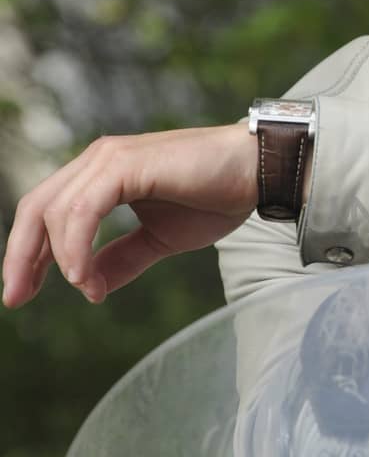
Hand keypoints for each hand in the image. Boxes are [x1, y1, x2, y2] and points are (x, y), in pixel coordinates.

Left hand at [2, 123, 258, 307]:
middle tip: (16, 298)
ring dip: (59, 258)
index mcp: (101, 175)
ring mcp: (109, 159)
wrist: (257, 172)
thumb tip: (92, 286)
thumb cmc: (216, 197)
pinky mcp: (125, 164)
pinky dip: (76, 246)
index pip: (46, 212)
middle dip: (20, 256)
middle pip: (36, 207)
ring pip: (56, 210)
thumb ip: (123, 258)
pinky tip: (84, 277)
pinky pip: (83, 210)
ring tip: (83, 289)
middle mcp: (98, 160)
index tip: (21, 293)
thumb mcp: (160, 239)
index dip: (27, 253)